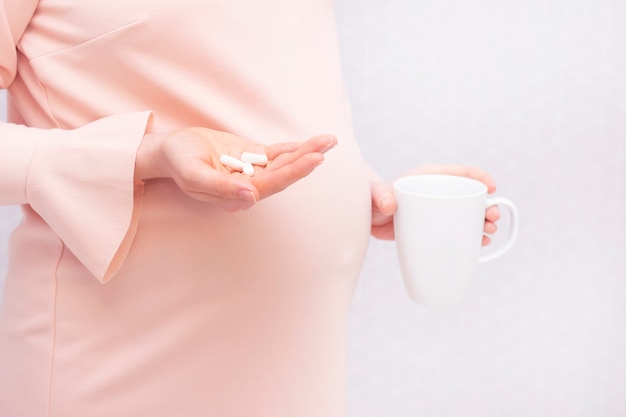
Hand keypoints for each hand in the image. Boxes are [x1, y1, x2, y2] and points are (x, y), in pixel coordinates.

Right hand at [136, 127, 336, 210]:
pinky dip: (294, 148)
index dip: (293, 172)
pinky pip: (276, 153)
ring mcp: (252, 171)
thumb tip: (252, 196)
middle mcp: (249, 187)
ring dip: (306, 152)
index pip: (271, 185)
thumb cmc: (178, 163)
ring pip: (284, 163)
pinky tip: (313, 143)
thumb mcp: (193, 175)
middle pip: (283, 174)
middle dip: (306, 159)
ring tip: (328, 141)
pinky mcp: (251, 157)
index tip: (314, 159)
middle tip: (327, 145)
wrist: (169, 150)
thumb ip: (221, 188)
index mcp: (237, 196)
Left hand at [370, 164, 500, 244]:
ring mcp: (437, 210)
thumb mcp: (376, 196)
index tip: (492, 187)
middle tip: (492, 218)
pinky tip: (480, 243)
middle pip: (470, 196)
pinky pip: (457, 229)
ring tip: (489, 233)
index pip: (460, 172)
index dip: (479, 177)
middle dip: (486, 205)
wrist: (366, 217)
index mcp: (429, 177)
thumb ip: (382, 197)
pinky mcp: (434, 226)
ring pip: (467, 214)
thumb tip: (390, 204)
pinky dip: (470, 235)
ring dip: (482, 222)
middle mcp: (437, 192)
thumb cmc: (371, 199)